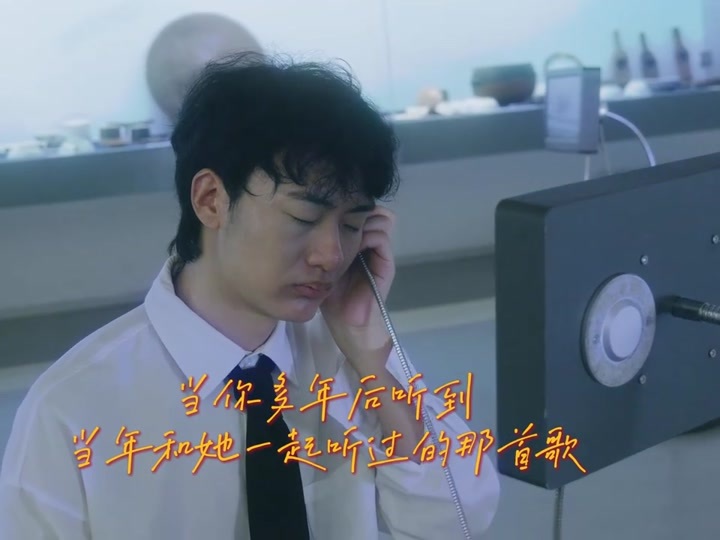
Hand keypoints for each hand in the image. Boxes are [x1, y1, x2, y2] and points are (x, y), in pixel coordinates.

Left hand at [320, 206, 395, 375]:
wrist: (348, 324)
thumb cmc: (330, 297)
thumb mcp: (320, 265)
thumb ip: (319, 246)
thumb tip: (303, 217)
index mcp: (354, 242)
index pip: (357, 211)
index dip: (346, 205)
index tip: (327, 206)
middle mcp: (369, 244)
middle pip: (370, 209)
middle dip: (355, 207)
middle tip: (337, 212)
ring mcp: (379, 253)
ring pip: (380, 218)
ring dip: (362, 219)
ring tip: (345, 226)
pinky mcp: (386, 263)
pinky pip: (381, 237)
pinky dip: (367, 234)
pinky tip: (352, 241)